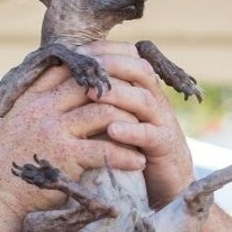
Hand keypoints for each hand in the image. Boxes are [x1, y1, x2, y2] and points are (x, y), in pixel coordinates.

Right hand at [0, 62, 145, 218]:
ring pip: (104, 112)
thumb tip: (58, 79)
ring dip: (130, 123)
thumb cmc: (9, 161)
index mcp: (33, 97)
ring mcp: (54, 132)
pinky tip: (138, 161)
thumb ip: (35, 100)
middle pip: (92, 84)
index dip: (100, 64)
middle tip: (142, 100)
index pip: (71, 67)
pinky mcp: (65, 158)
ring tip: (143, 132)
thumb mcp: (15, 121)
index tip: (122, 69)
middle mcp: (43, 109)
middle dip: (122, 90)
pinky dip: (127, 156)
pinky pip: (105, 150)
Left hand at [78, 41, 193, 206]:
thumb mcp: (118, 118)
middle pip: (140, 70)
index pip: (129, 57)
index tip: (78, 51)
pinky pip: (150, 135)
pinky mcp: (165, 147)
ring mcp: (162, 122)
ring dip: (118, 94)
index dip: (105, 50)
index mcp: (142, 89)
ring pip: (144, 99)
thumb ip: (101, 100)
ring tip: (93, 94)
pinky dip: (131, 131)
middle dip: (112, 64)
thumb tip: (63, 81)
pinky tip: (112, 131)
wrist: (168, 181)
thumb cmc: (133, 147)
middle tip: (86, 65)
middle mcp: (154, 100)